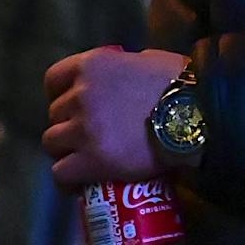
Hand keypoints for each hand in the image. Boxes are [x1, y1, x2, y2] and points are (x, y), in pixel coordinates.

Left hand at [42, 48, 186, 189]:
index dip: (58, 95)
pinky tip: (78, 185)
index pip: (53, 79)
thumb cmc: (175, 83)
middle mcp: (81, 94)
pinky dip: (67, 180)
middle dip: (66, 125)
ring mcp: (84, 127)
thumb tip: (119, 80)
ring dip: (65, 152)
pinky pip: (61, 173)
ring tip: (81, 161)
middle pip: (54, 114)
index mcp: (91, 65)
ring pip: (52, 143)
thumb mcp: (143, 60)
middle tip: (83, 138)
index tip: (69, 107)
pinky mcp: (92, 160)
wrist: (192, 115)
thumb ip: (121, 68)